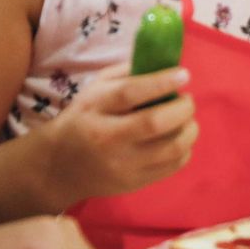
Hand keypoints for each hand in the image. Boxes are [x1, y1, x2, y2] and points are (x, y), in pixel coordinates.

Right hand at [42, 66, 198, 209]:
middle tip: (187, 100)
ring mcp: (122, 166)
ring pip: (172, 148)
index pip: (130, 93)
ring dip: (189, 129)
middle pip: (155, 123)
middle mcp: (109, 139)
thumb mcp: (94, 89)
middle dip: (182, 108)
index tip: (183, 75)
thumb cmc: (83, 119)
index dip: (161, 82)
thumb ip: (126, 74)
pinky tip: (179, 137)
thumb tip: (163, 65)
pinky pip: (173, 166)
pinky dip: (185, 149)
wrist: (59, 166)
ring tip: (186, 119)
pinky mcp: (134, 184)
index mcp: (95, 109)